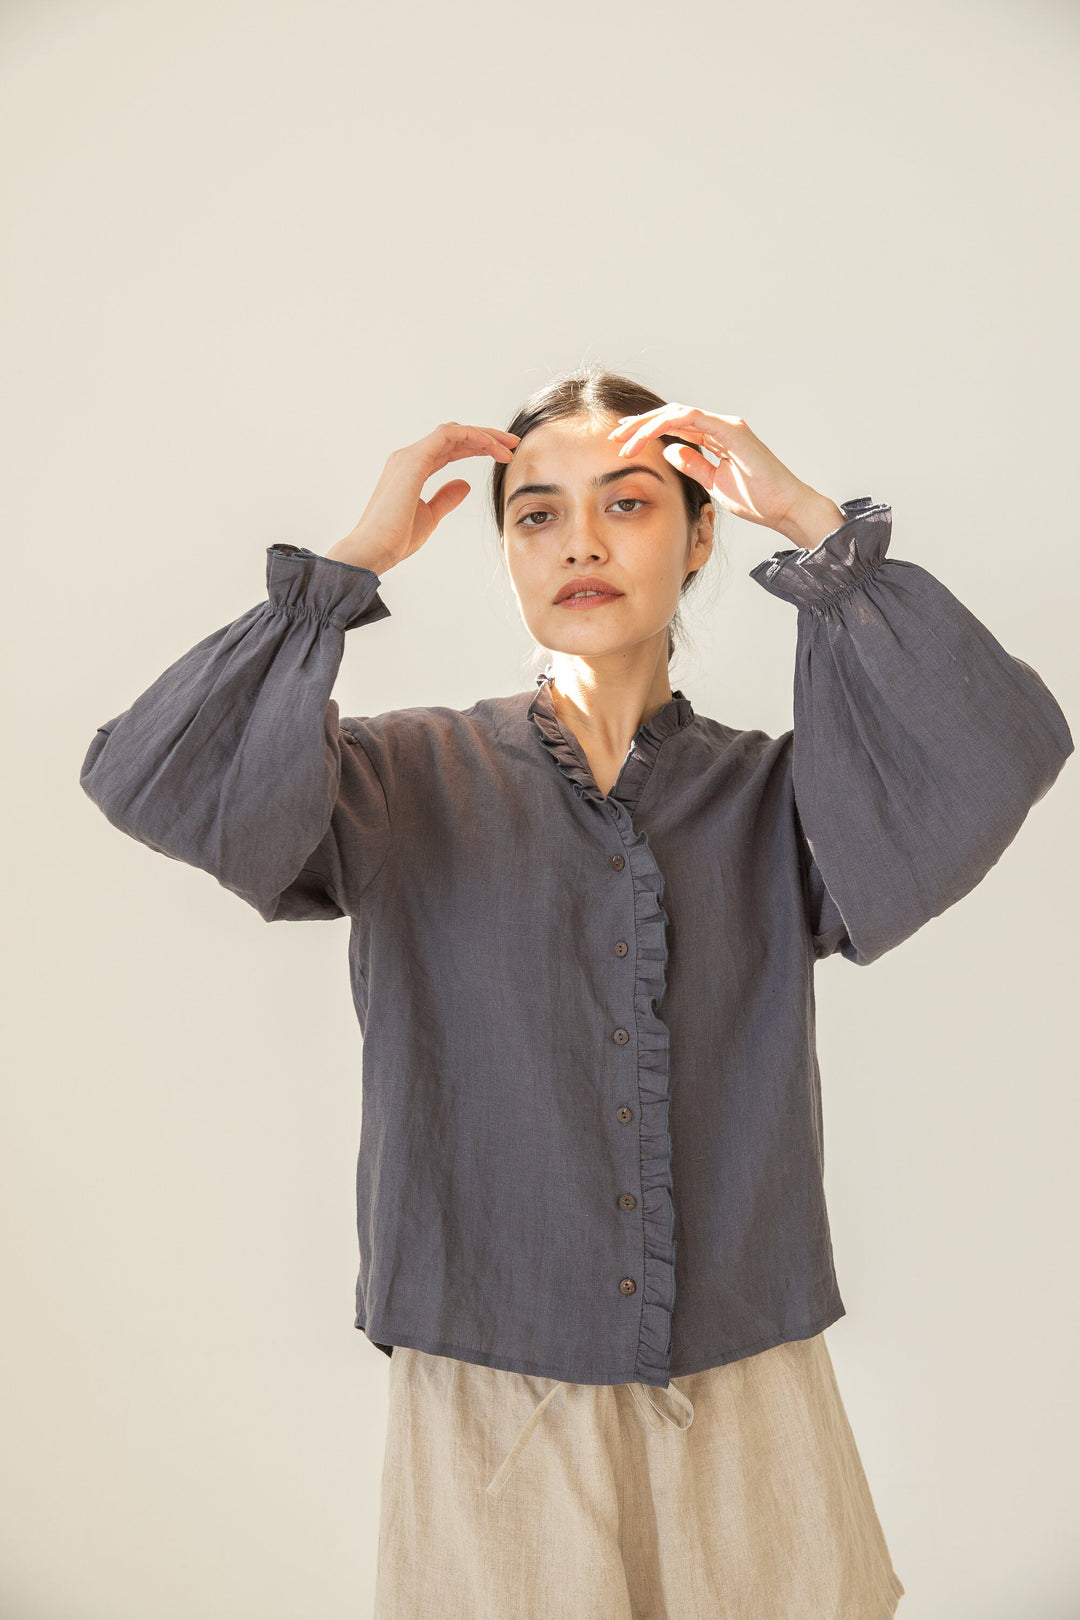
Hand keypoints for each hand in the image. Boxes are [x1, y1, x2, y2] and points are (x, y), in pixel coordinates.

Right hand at [327, 421, 519, 573]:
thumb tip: (465, 484)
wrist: (373, 550)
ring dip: (483, 436)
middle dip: (485, 438)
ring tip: (508, 447)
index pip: (449, 449)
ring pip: (453, 432)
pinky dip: (473, 437)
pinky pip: (448, 436)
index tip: (502, 456)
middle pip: (453, 436)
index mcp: (411, 469)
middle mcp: (409, 457)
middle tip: (513, 445)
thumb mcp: (429, 517)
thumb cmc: (395, 539)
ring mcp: (409, 456)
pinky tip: (492, 447)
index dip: (477, 448)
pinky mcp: (413, 460)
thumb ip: (445, 498)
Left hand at [605, 405, 843, 546]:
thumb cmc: (757, 500)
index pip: (676, 427)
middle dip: (641, 424)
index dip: (648, 432)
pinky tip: (647, 435)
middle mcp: (721, 426)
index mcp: (717, 438)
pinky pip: (692, 419)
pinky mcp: (732, 430)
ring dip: (647, 425)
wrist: (785, 508)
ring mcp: (727, 426)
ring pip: (678, 413)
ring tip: (624, 439)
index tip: (624, 443)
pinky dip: (667, 424)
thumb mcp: (714, 483)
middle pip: (672, 416)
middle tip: (615, 436)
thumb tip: (669, 451)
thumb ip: (693, 465)